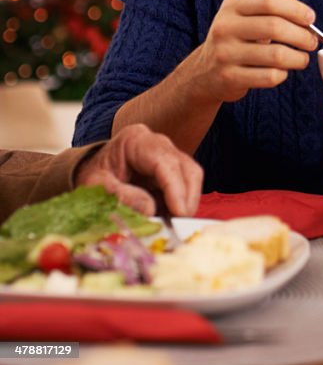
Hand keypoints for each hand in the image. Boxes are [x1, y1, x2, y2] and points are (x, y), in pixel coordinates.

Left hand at [76, 124, 203, 216]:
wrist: (90, 172)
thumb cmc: (91, 176)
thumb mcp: (95, 187)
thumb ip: (119, 195)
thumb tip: (150, 209)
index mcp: (136, 140)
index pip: (165, 161)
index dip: (176, 187)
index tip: (179, 212)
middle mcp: (158, 144)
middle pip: (186, 168)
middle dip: (186, 198)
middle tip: (178, 224)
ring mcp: (168, 156)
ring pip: (191, 177)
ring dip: (186, 203)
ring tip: (172, 224)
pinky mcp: (173, 171)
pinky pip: (186, 187)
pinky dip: (180, 205)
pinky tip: (168, 218)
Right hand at [188, 0, 318, 103]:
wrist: (205, 72)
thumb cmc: (236, 39)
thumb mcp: (247, 15)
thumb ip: (270, 3)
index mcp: (232, 5)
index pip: (269, 1)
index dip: (296, 9)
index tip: (311, 18)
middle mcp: (225, 27)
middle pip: (275, 27)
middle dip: (302, 35)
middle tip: (312, 42)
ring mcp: (225, 53)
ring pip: (276, 55)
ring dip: (298, 58)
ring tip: (302, 58)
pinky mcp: (229, 78)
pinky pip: (269, 77)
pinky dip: (283, 74)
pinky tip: (282, 71)